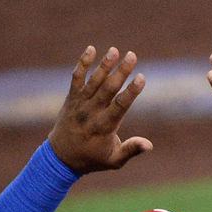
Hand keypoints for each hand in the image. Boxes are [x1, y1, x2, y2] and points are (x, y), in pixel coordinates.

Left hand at [48, 46, 151, 173]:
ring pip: (93, 80)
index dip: (131, 91)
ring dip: (104, 65)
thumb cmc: (93, 158)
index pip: (120, 106)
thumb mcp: (114, 161)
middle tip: (132, 56)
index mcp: (104, 127)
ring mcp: (80, 102)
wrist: (62, 156)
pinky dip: (83, 63)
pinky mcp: (72, 97)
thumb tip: (149, 145)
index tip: (141, 77)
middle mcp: (91, 112)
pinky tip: (91, 49)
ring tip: (115, 50)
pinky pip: (76, 77)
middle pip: (108, 88)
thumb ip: (131, 150)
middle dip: (121, 71)